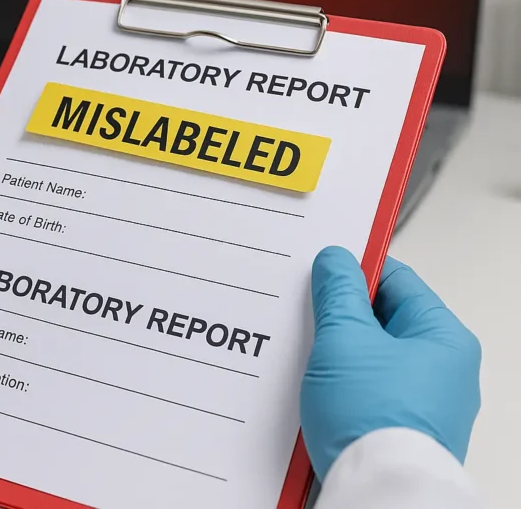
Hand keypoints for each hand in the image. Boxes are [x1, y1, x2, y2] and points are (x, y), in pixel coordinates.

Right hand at [300, 246, 480, 480]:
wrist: (378, 492)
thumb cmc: (375, 420)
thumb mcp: (345, 339)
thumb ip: (338, 292)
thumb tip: (336, 261)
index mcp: (444, 339)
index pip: (396, 280)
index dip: (356, 268)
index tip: (322, 266)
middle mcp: (442, 372)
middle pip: (380, 322)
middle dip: (338, 316)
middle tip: (304, 311)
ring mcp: (421, 404)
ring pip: (369, 360)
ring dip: (334, 354)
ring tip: (302, 353)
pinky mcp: (397, 430)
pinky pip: (364, 394)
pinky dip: (338, 387)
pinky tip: (310, 388)